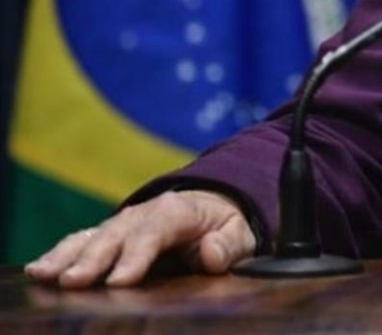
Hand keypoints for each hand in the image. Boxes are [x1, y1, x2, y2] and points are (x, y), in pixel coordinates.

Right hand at [24, 190, 256, 287]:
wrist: (211, 205)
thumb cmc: (225, 225)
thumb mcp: (239, 233)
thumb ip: (227, 245)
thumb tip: (210, 254)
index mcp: (176, 211)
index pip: (155, 233)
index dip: (136, 256)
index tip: (120, 281)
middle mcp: (142, 214)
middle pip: (115, 237)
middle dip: (93, 260)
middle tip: (73, 281)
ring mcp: (121, 224)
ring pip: (90, 238)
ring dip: (66, 256)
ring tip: (43, 274)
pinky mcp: (106, 235)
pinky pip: (79, 243)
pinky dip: (58, 255)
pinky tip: (37, 271)